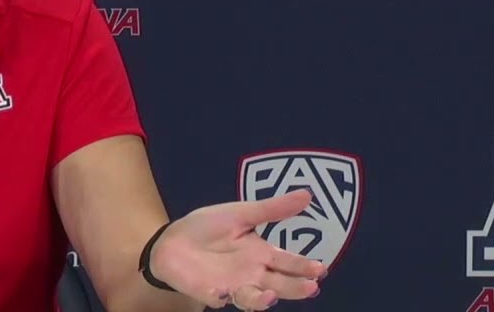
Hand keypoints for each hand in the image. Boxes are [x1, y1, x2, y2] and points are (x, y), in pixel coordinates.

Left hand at [148, 189, 326, 309]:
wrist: (172, 240)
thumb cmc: (209, 227)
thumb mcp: (241, 213)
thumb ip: (272, 209)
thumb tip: (308, 194)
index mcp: (262, 254)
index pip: (288, 262)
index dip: (304, 266)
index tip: (321, 268)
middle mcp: (253, 274)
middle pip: (279, 285)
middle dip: (295, 288)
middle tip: (311, 287)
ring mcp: (233, 286)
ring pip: (254, 298)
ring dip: (263, 299)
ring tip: (271, 295)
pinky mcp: (211, 293)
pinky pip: (218, 298)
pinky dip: (221, 296)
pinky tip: (224, 291)